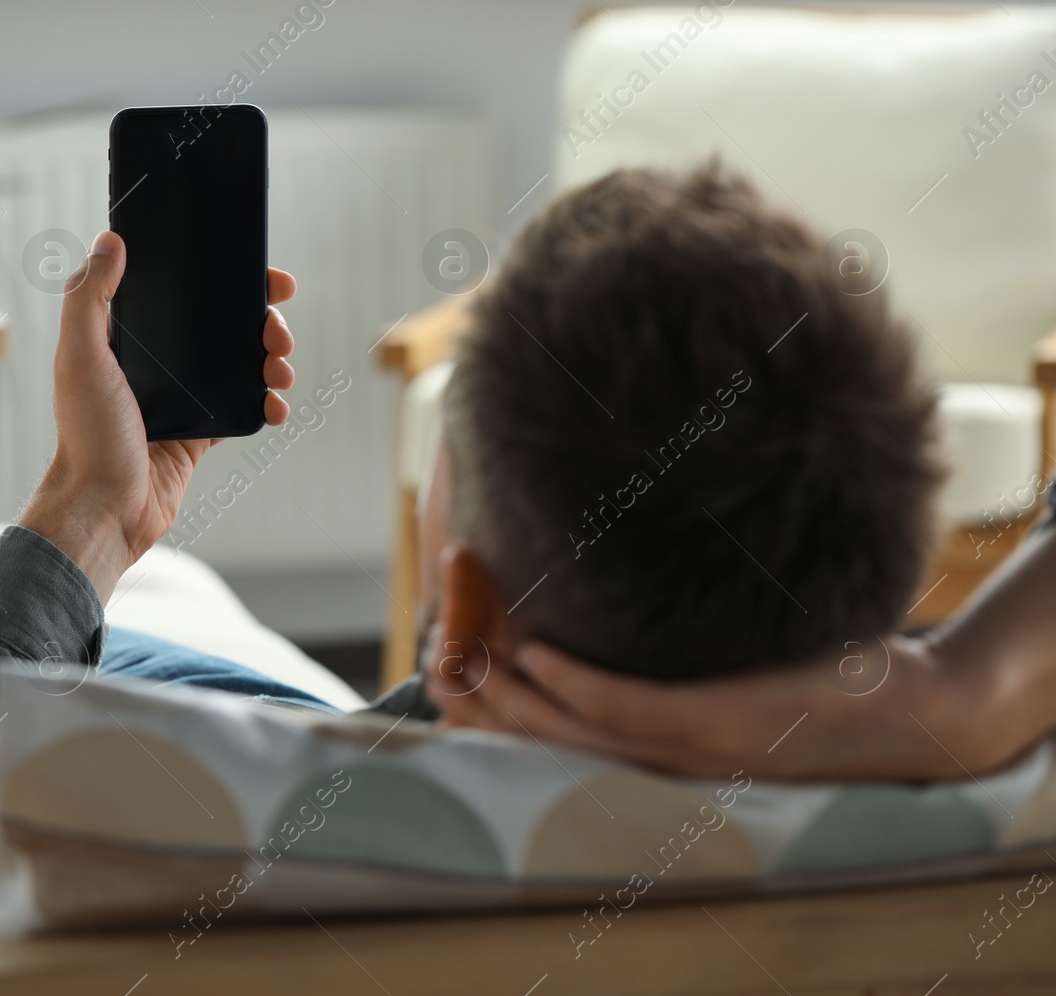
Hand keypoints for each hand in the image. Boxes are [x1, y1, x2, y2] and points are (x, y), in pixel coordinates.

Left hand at [18, 231, 297, 601]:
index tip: (264, 277)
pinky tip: (276, 407)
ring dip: (270, 362)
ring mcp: (180, 398)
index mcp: (127, 338)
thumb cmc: (86, 435)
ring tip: (281, 371)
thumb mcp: (80, 356)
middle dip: (261, 323)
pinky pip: (242, 410)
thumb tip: (110, 241)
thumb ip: (88, 297)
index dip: (224, 279)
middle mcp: (154, 363)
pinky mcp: (198, 434)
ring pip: (238, 365)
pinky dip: (266, 405)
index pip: (182, 292)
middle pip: (221, 326)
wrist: (105, 508)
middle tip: (280, 332)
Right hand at [434, 633, 998, 779]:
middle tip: (432, 650)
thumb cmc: (822, 681)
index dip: (485, 710)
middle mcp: (658, 763)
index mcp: (654, 753)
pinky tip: (535, 652)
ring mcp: (684, 749)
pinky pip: (626, 710)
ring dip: (505, 685)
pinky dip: (572, 684)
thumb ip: (669, 650)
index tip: (444, 663)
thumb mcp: (728, 667)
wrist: (920, 715)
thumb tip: (622, 590)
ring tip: (461, 645)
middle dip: (475, 697)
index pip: (545, 741)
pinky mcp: (716, 725)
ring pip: (564, 729)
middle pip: (536, 740)